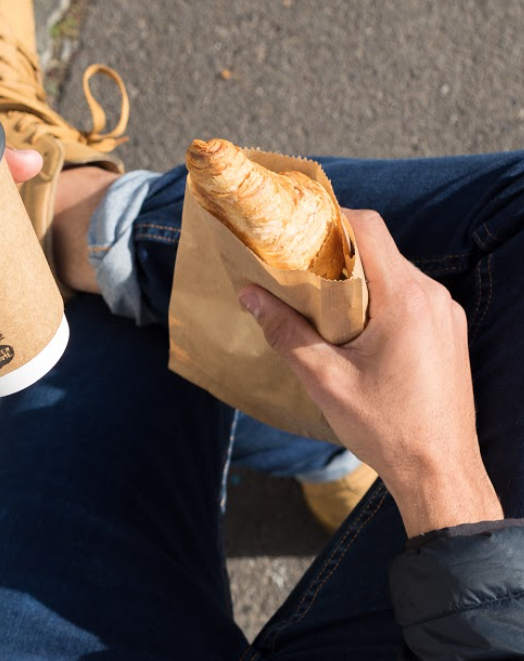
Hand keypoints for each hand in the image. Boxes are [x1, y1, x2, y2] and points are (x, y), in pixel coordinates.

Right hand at [238, 209, 502, 536]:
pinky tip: (351, 327)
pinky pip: (407, 296)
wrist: (442, 475)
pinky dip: (376, 298)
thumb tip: (248, 294)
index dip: (329, 220)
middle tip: (296, 270)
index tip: (295, 232)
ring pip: (392, 272)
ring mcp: (444, 315)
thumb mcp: (324, 380)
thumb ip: (284, 331)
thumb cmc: (386, 429)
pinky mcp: (447, 332)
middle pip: (378, 249)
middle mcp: (432, 297)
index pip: (368, 229)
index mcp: (405, 300)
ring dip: (355, 278)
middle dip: (334, 253)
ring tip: (318, 301)